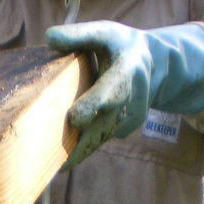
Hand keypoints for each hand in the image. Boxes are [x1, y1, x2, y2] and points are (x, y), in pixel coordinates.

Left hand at [46, 21, 203, 165]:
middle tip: (57, 164)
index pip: (110, 92)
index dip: (94, 105)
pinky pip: (97, 142)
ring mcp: (126, 120)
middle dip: (80, 145)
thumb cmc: (122, 48)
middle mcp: (128, 101)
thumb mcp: (106, 33)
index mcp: (125, 73)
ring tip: (50, 169)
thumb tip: (49, 38)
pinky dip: (80, 150)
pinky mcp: (120, 131)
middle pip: (101, 127)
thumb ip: (80, 35)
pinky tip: (60, 159)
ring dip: (76, 154)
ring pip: (98, 140)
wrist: (154, 67)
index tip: (76, 117)